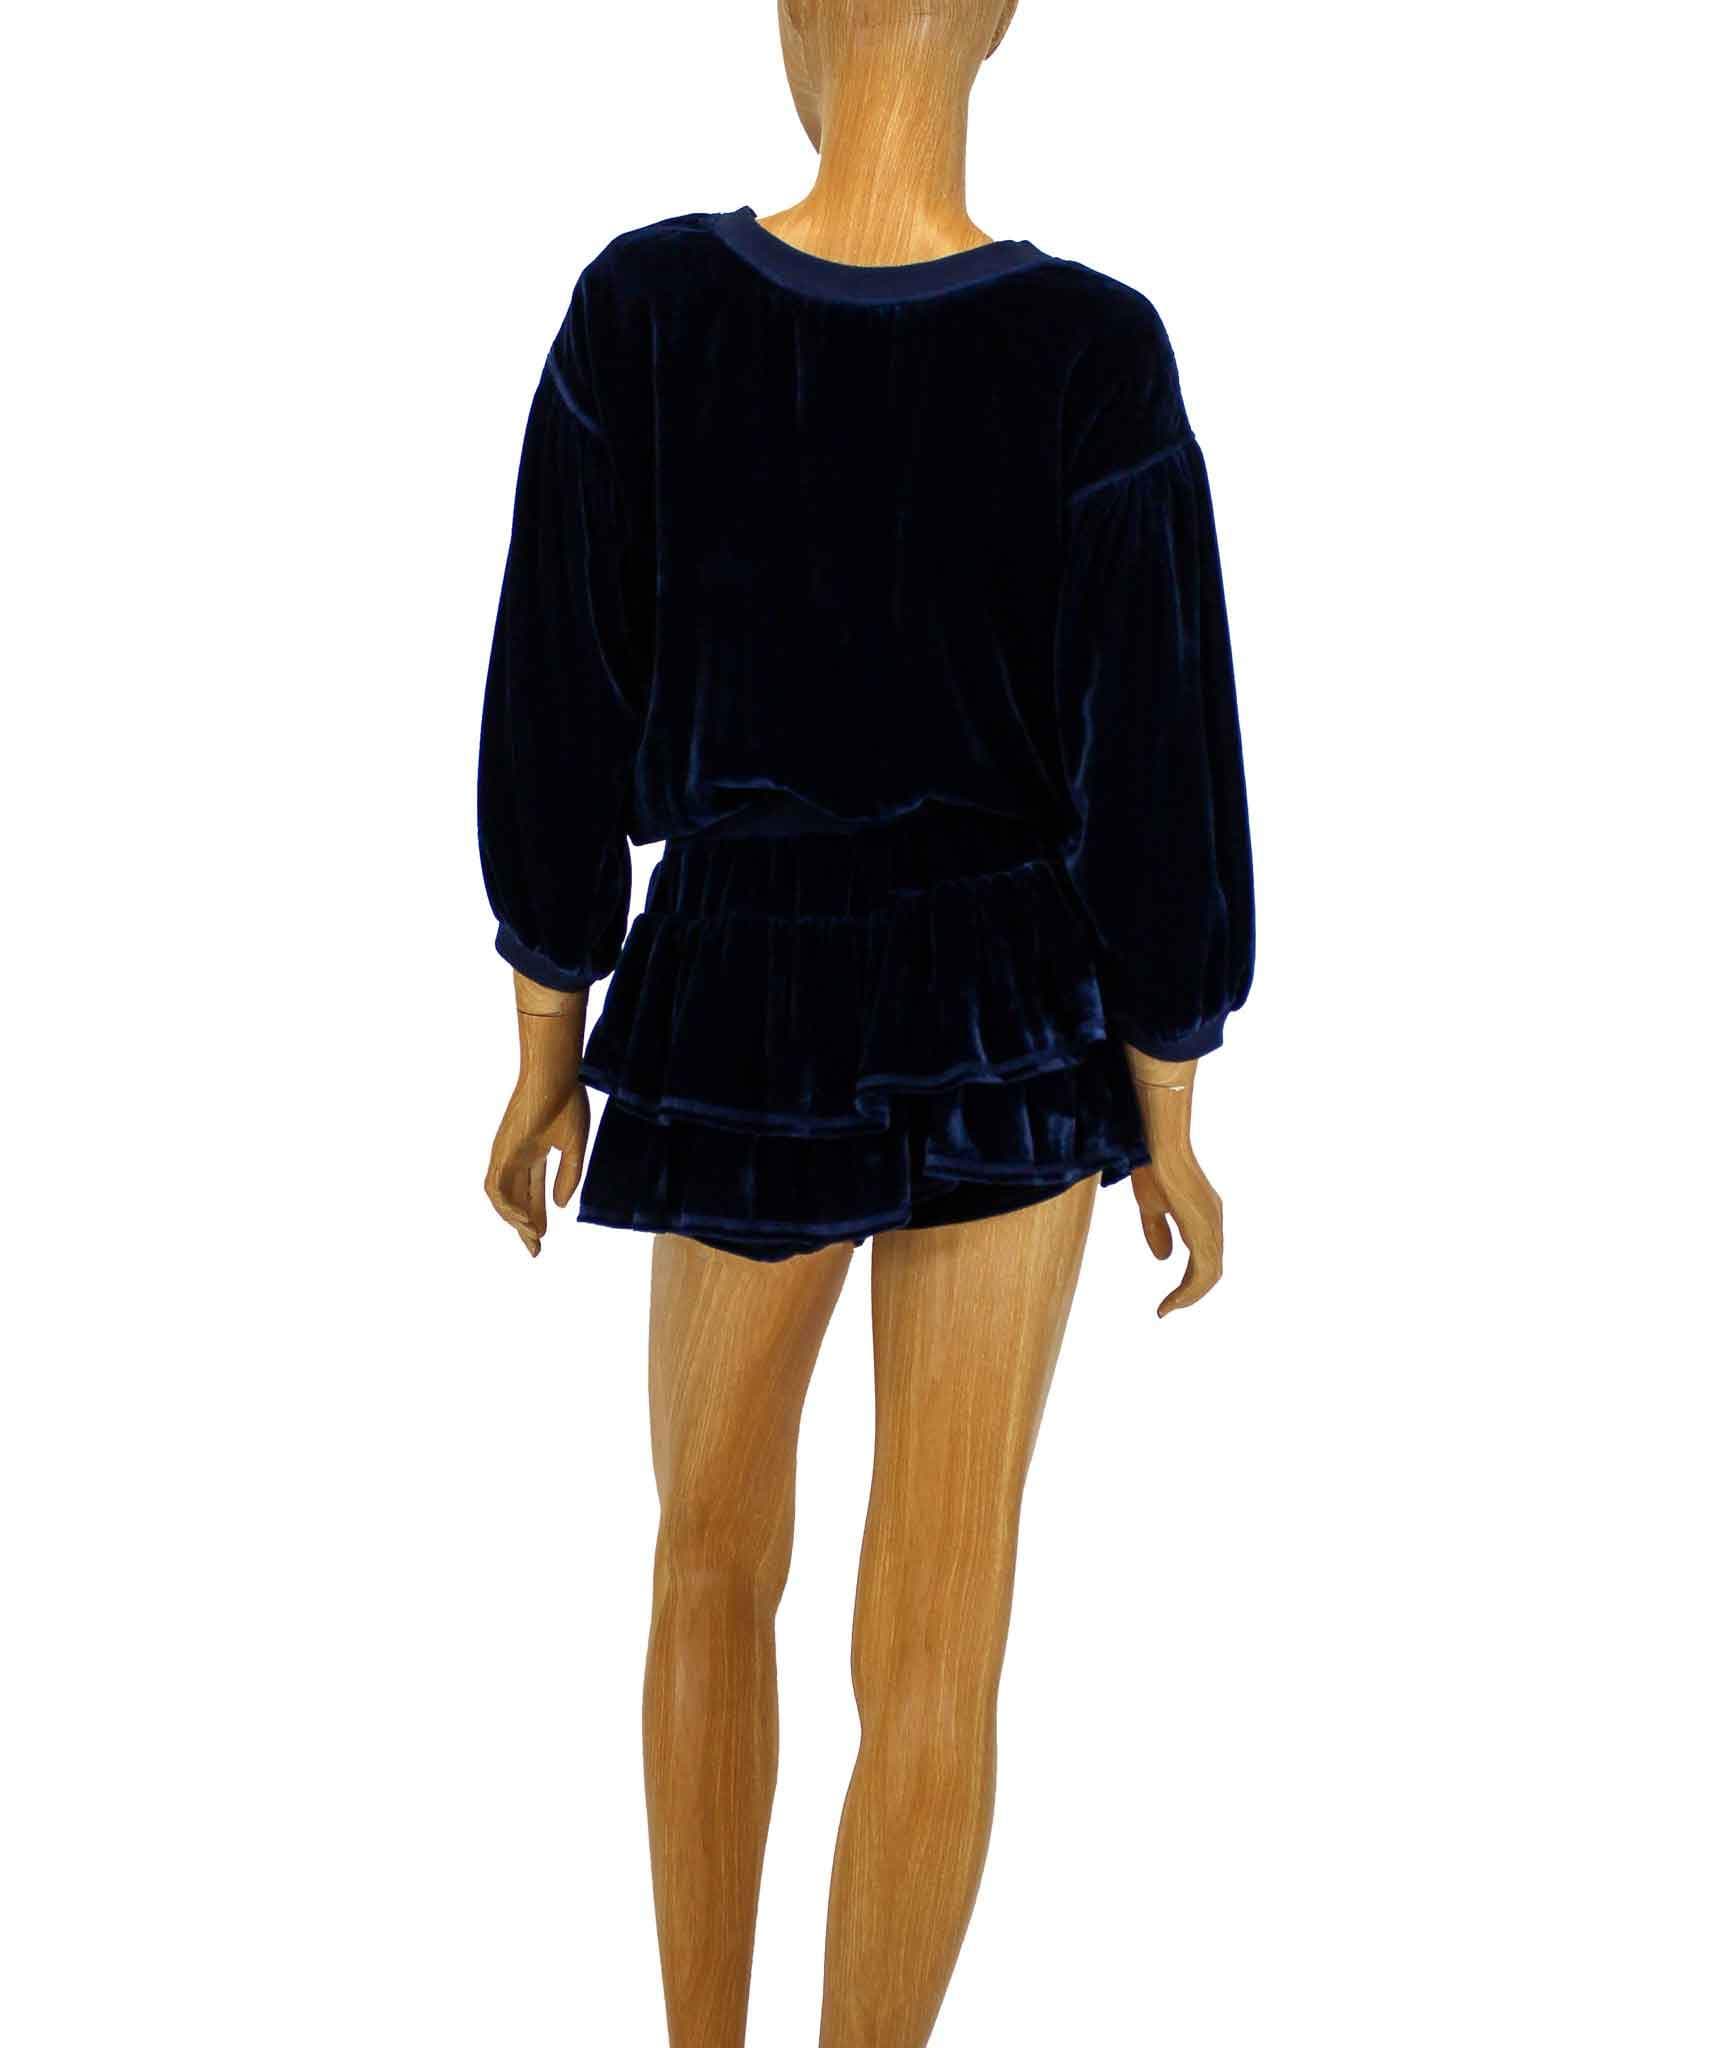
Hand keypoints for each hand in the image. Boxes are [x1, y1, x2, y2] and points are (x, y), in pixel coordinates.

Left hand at [484, 979, 590, 1255]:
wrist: (554, 1078)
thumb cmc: (567, 1103)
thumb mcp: (575, 1147)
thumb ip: (569, 1176)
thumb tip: (562, 1207)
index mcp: (535, 1153)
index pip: (532, 1192)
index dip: (538, 1216)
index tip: (543, 1239)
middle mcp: (516, 1157)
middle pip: (516, 1200)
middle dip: (524, 1227)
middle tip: (534, 1250)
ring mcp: (506, 1155)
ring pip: (502, 1198)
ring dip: (515, 1220)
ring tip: (532, 1237)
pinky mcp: (501, 1153)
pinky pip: (497, 1188)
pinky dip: (508, 1207)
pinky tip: (524, 1221)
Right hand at [1131, 1149, 1222, 1316]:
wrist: (1154, 1144)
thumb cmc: (1151, 1165)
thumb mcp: (1151, 1206)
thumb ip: (1157, 1232)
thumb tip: (1165, 1259)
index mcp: (1203, 1217)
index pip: (1204, 1259)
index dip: (1188, 1282)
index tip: (1166, 1298)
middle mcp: (1213, 1222)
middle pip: (1211, 1270)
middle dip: (1190, 1294)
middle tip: (1167, 1309)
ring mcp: (1211, 1224)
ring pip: (1211, 1274)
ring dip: (1190, 1296)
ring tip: (1167, 1309)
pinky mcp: (1202, 1226)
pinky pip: (1205, 1269)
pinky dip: (1190, 1290)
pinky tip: (1171, 1299)